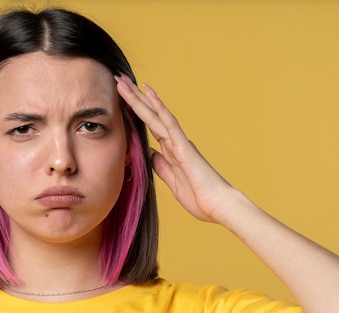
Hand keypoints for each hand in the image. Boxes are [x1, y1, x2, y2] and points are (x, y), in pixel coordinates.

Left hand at [115, 74, 233, 223]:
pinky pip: (170, 123)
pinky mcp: (185, 147)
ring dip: (140, 98)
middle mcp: (175, 142)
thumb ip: (162, 167)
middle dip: (134, 98)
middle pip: (150, 115)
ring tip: (126, 82)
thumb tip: (151, 154)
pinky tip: (149, 94)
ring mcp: (180, 142)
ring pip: (157, 115)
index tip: (122, 97)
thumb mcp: (172, 182)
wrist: (219, 206)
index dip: (135, 112)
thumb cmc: (199, 197)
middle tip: (119, 80)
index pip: (149, 126)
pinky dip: (159, 108)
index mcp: (171, 151)